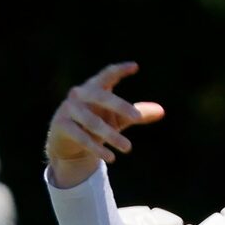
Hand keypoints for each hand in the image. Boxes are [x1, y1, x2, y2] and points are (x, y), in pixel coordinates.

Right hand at [46, 63, 165, 188]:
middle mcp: (80, 94)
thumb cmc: (95, 125)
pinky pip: (81, 137)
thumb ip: (137, 114)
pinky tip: (111, 158)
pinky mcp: (62, 126)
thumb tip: (162, 111)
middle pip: (101, 96)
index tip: (135, 67)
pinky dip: (96, 148)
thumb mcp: (117, 119)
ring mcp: (69, 109)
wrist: (67, 144)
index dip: (120, 70)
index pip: (107, 74)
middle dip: (120, 106)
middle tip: (137, 118)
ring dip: (111, 135)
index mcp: (94, 88)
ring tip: (128, 148)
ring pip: (92, 122)